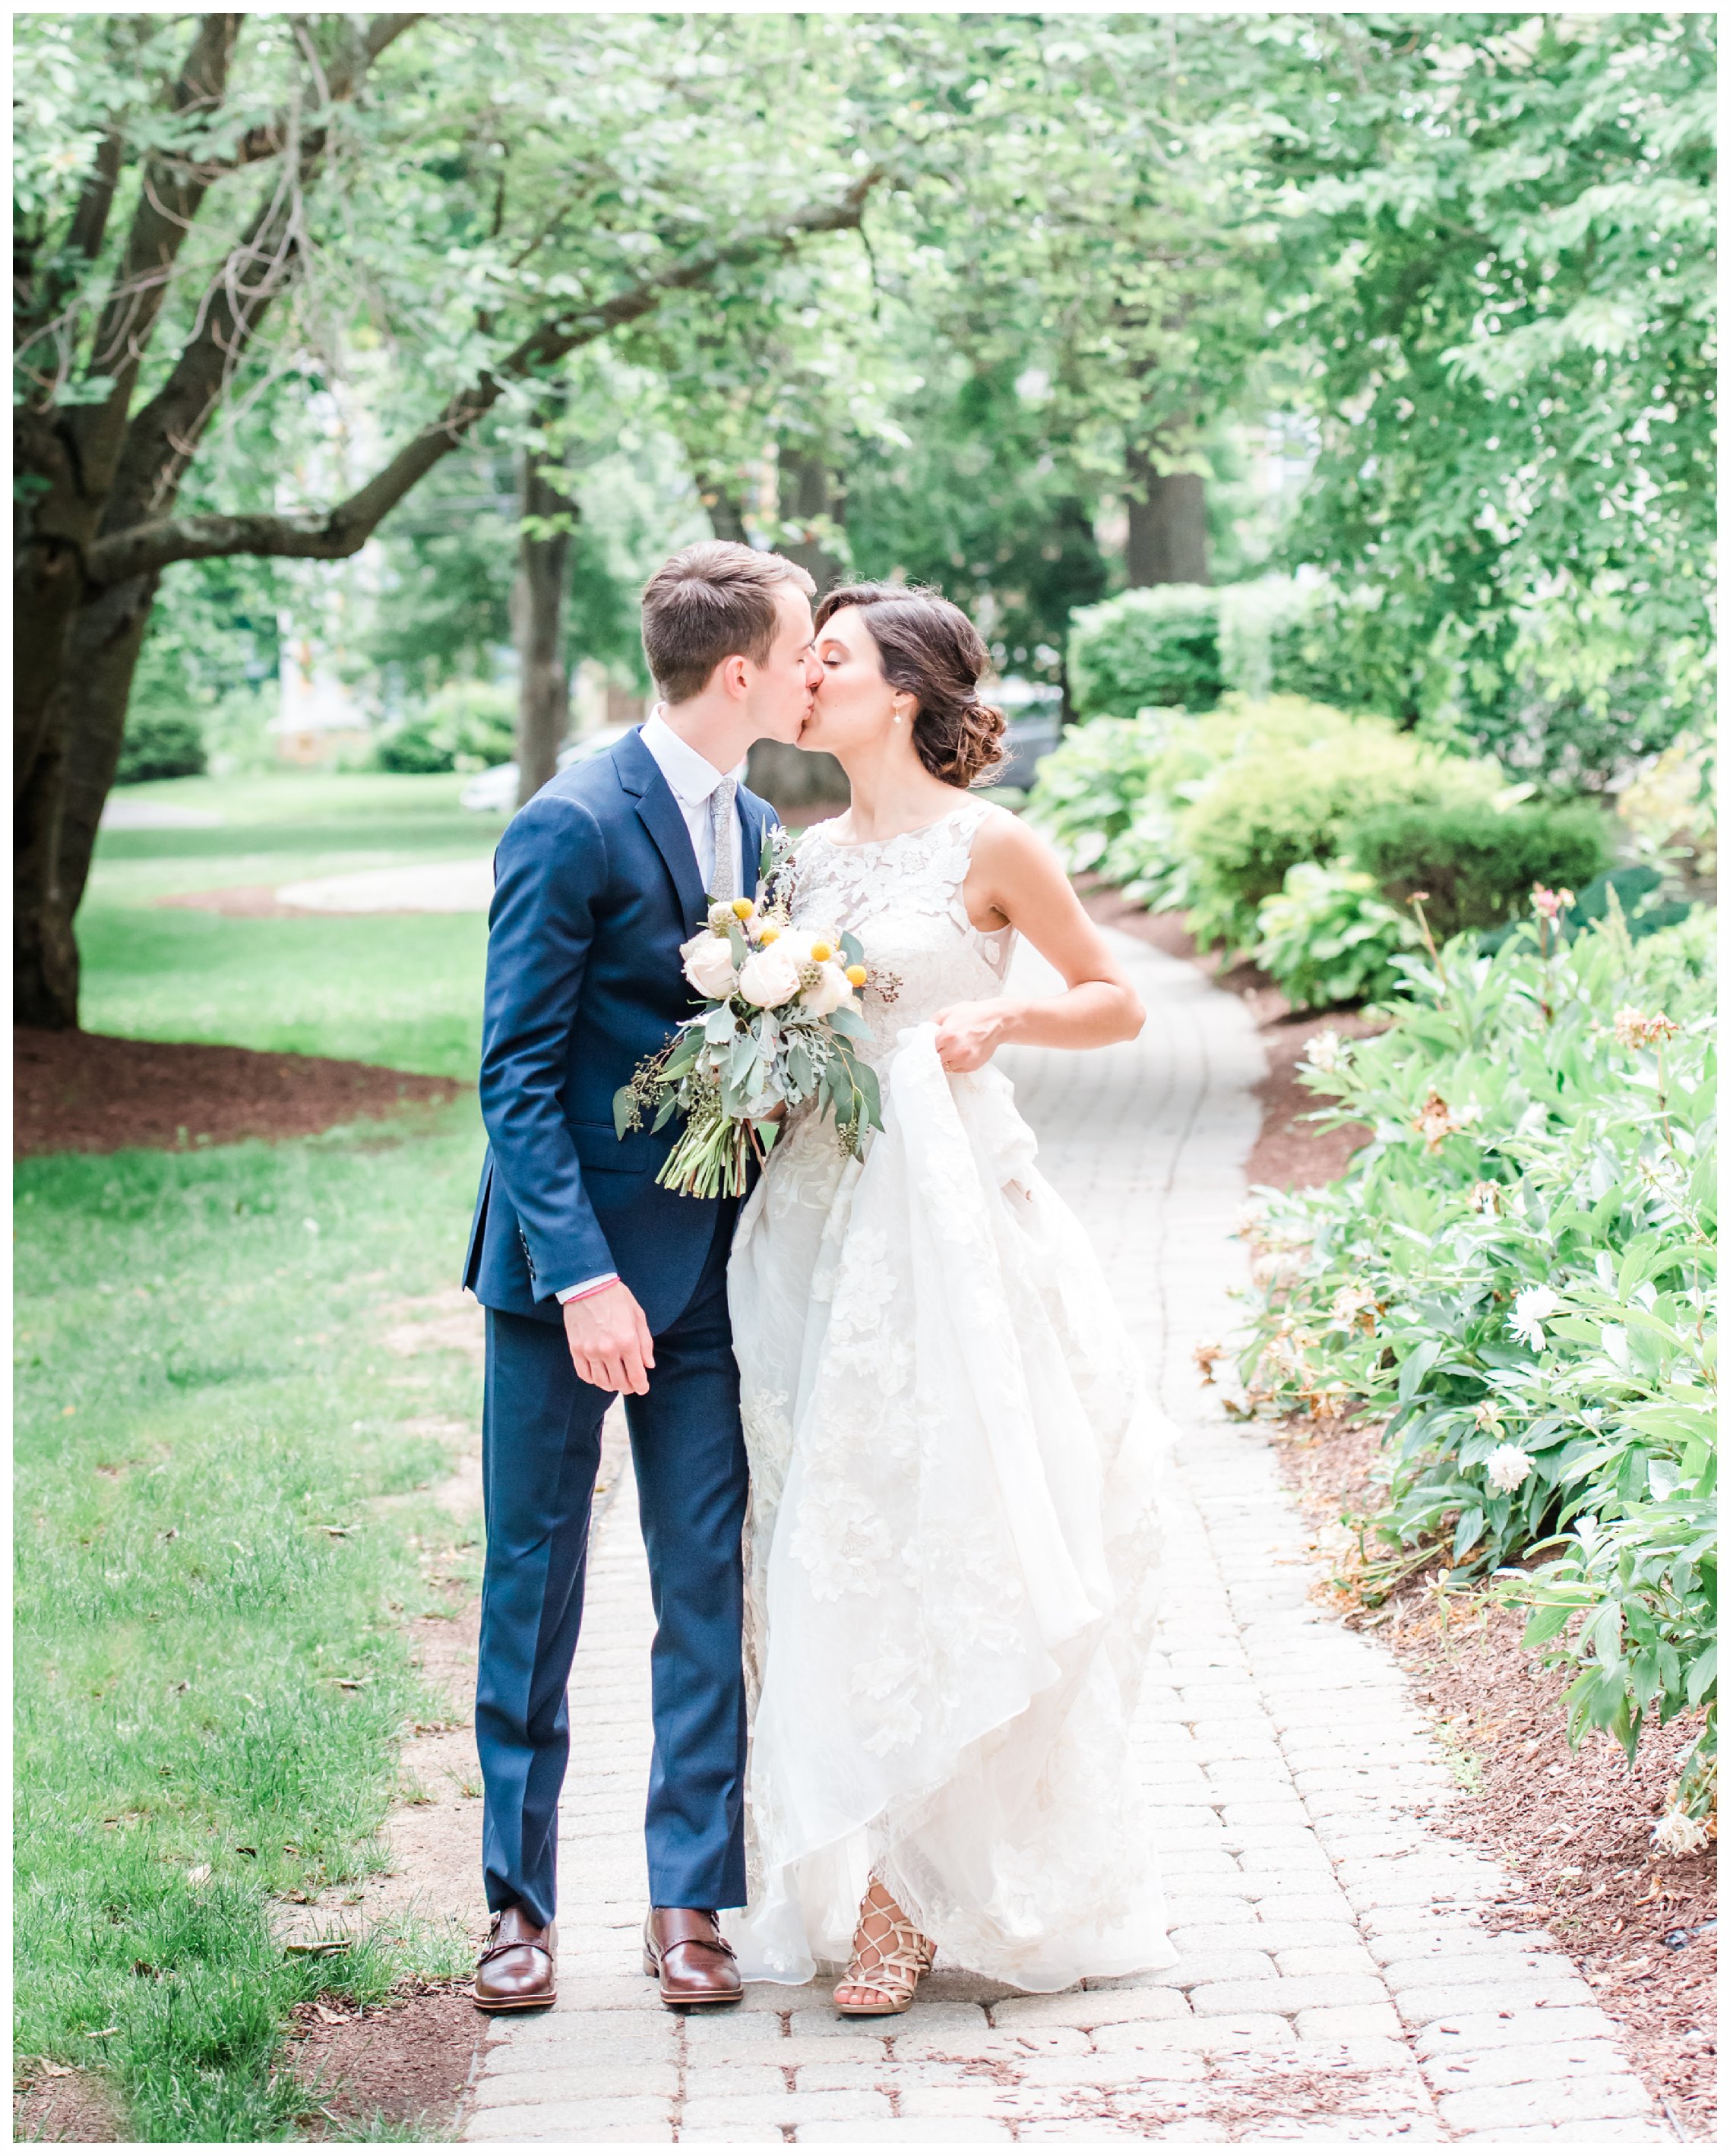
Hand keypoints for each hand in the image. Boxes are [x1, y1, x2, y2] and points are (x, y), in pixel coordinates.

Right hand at [563, 1280, 654, 1395]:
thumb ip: (645, 1343)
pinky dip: (593, 1379)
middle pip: (619, 1382)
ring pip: (601, 1382)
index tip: (642, 1389)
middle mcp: (609, 1350)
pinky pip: (584, 1374)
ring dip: (611, 1386)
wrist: (587, 1285)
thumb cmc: (616, 1298)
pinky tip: (599, 1375)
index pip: (636, 1375)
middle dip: (628, 1387)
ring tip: (615, 1381)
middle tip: (630, 1386)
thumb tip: (648, 1365)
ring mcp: (590, 1351)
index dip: (641, 1386)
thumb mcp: (638, 1316)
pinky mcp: (576, 1349)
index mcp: (628, 1341)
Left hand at [932, 999, 1016, 1073]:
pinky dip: (956, 1063)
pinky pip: (957, 1070)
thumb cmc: (975, 1014)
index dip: (928, 1048)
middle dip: (937, 1054)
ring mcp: (964, 1059)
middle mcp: (955, 1050)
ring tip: (953, 1049)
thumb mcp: (950, 1011)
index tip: (929, 1047)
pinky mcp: (972, 1066)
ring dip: (946, 1060)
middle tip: (941, 1048)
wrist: (998, 1021)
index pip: (927, 1049)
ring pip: (945, 1067)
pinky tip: (961, 1053)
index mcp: (946, 1035)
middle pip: (935, 1060)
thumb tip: (924, 1032)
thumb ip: (933, 1021)